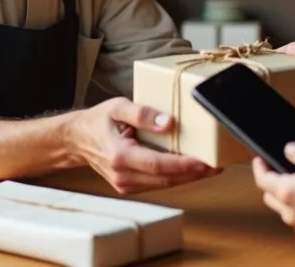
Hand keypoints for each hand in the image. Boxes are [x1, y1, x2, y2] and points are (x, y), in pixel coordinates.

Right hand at [67, 98, 221, 193]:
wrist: (77, 139)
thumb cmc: (98, 121)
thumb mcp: (118, 107)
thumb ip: (142, 113)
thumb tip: (168, 122)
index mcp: (119, 155)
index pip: (158, 165)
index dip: (184, 165)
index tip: (205, 161)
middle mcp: (122, 175)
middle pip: (165, 179)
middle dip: (194, 174)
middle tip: (217, 165)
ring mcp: (125, 184)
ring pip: (164, 184)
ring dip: (188, 177)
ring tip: (210, 167)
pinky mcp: (129, 186)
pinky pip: (157, 184)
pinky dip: (175, 177)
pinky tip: (190, 169)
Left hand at [252, 144, 294, 242]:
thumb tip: (289, 149)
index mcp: (287, 192)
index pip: (262, 179)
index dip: (259, 167)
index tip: (259, 159)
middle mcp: (291, 213)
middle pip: (271, 196)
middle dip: (272, 183)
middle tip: (279, 171)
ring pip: (286, 211)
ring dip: (288, 198)